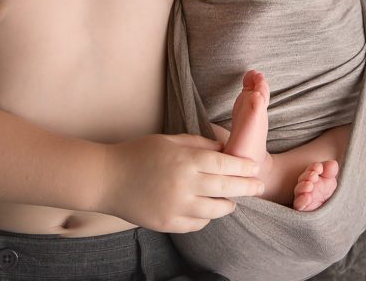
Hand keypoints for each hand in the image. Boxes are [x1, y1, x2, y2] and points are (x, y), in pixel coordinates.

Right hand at [101, 133, 263, 232]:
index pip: (225, 163)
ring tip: (234, 201)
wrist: (106, 179)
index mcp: (185, 160)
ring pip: (215, 210)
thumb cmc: (137, 153)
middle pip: (226, 187)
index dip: (243, 166)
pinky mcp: (168, 224)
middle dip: (246, 187)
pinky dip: (206, 217)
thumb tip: (223, 148)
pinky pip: (197, 223)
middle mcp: (184, 185)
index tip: (254, 167)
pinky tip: (208, 210)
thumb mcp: (169, 140)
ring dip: (228, 204)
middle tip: (259, 186)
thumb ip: (197, 144)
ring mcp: (176, 207)